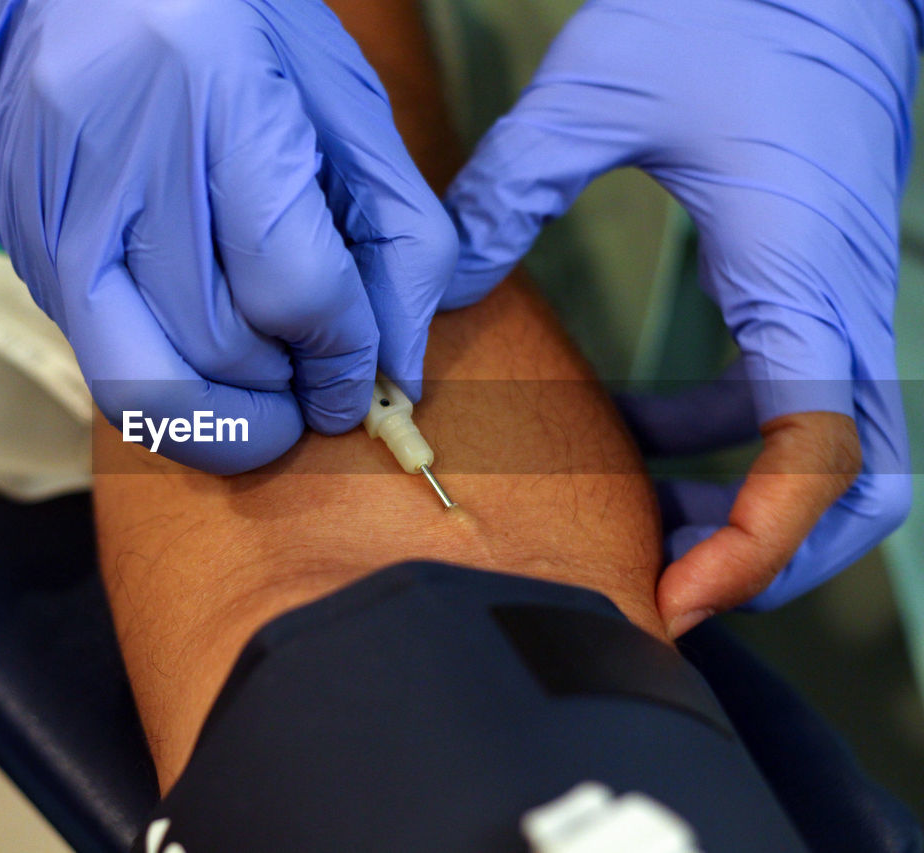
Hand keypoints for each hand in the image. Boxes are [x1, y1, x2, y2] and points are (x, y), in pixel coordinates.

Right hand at [0, 0, 455, 473]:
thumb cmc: (233, 23)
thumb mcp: (345, 100)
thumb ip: (397, 232)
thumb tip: (396, 367)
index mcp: (216, 93)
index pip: (293, 285)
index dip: (342, 358)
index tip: (361, 378)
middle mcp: (119, 162)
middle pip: (219, 350)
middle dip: (286, 396)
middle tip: (315, 384)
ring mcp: (57, 216)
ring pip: (144, 386)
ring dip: (226, 418)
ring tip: (266, 391)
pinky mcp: (28, 254)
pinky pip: (102, 366)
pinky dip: (171, 389)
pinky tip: (205, 352)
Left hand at [443, 0, 915, 631]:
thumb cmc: (727, 5)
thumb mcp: (594, 96)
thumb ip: (505, 195)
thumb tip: (430, 287)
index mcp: (799, 277)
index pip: (821, 458)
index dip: (759, 547)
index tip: (677, 597)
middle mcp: (836, 301)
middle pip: (859, 482)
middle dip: (771, 551)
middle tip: (664, 587)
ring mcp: (833, 293)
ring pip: (825, 446)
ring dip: (737, 499)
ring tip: (629, 524)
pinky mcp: (810, 276)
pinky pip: (785, 389)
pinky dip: (719, 433)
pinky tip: (633, 428)